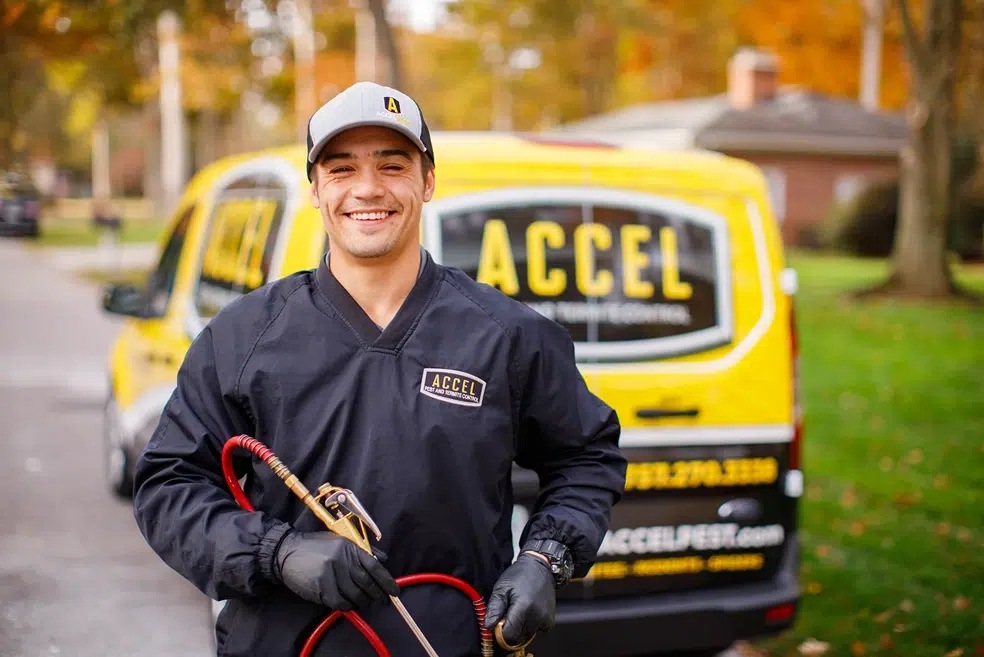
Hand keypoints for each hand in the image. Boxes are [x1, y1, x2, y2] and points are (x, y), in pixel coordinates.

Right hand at [273, 530, 399, 610]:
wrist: (287, 551)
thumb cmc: (316, 546)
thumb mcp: (340, 541)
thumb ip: (362, 551)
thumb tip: (383, 560)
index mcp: (350, 547)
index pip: (375, 566)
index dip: (387, 581)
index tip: (395, 591)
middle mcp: (342, 559)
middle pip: (367, 582)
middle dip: (377, 595)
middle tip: (382, 602)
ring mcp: (331, 573)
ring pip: (354, 594)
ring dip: (362, 601)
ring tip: (365, 603)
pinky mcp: (320, 585)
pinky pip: (339, 601)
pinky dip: (347, 606)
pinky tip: (348, 605)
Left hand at [483, 553, 555, 646]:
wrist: (539, 568)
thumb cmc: (520, 575)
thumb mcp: (501, 588)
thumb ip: (494, 608)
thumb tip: (488, 625)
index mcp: (524, 608)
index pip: (509, 636)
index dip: (500, 632)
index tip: (497, 623)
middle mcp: (537, 616)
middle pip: (517, 639)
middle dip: (509, 630)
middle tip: (507, 614)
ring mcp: (545, 620)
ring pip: (526, 636)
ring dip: (519, 628)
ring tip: (518, 610)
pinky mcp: (549, 622)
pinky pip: (535, 632)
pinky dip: (529, 626)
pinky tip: (528, 612)